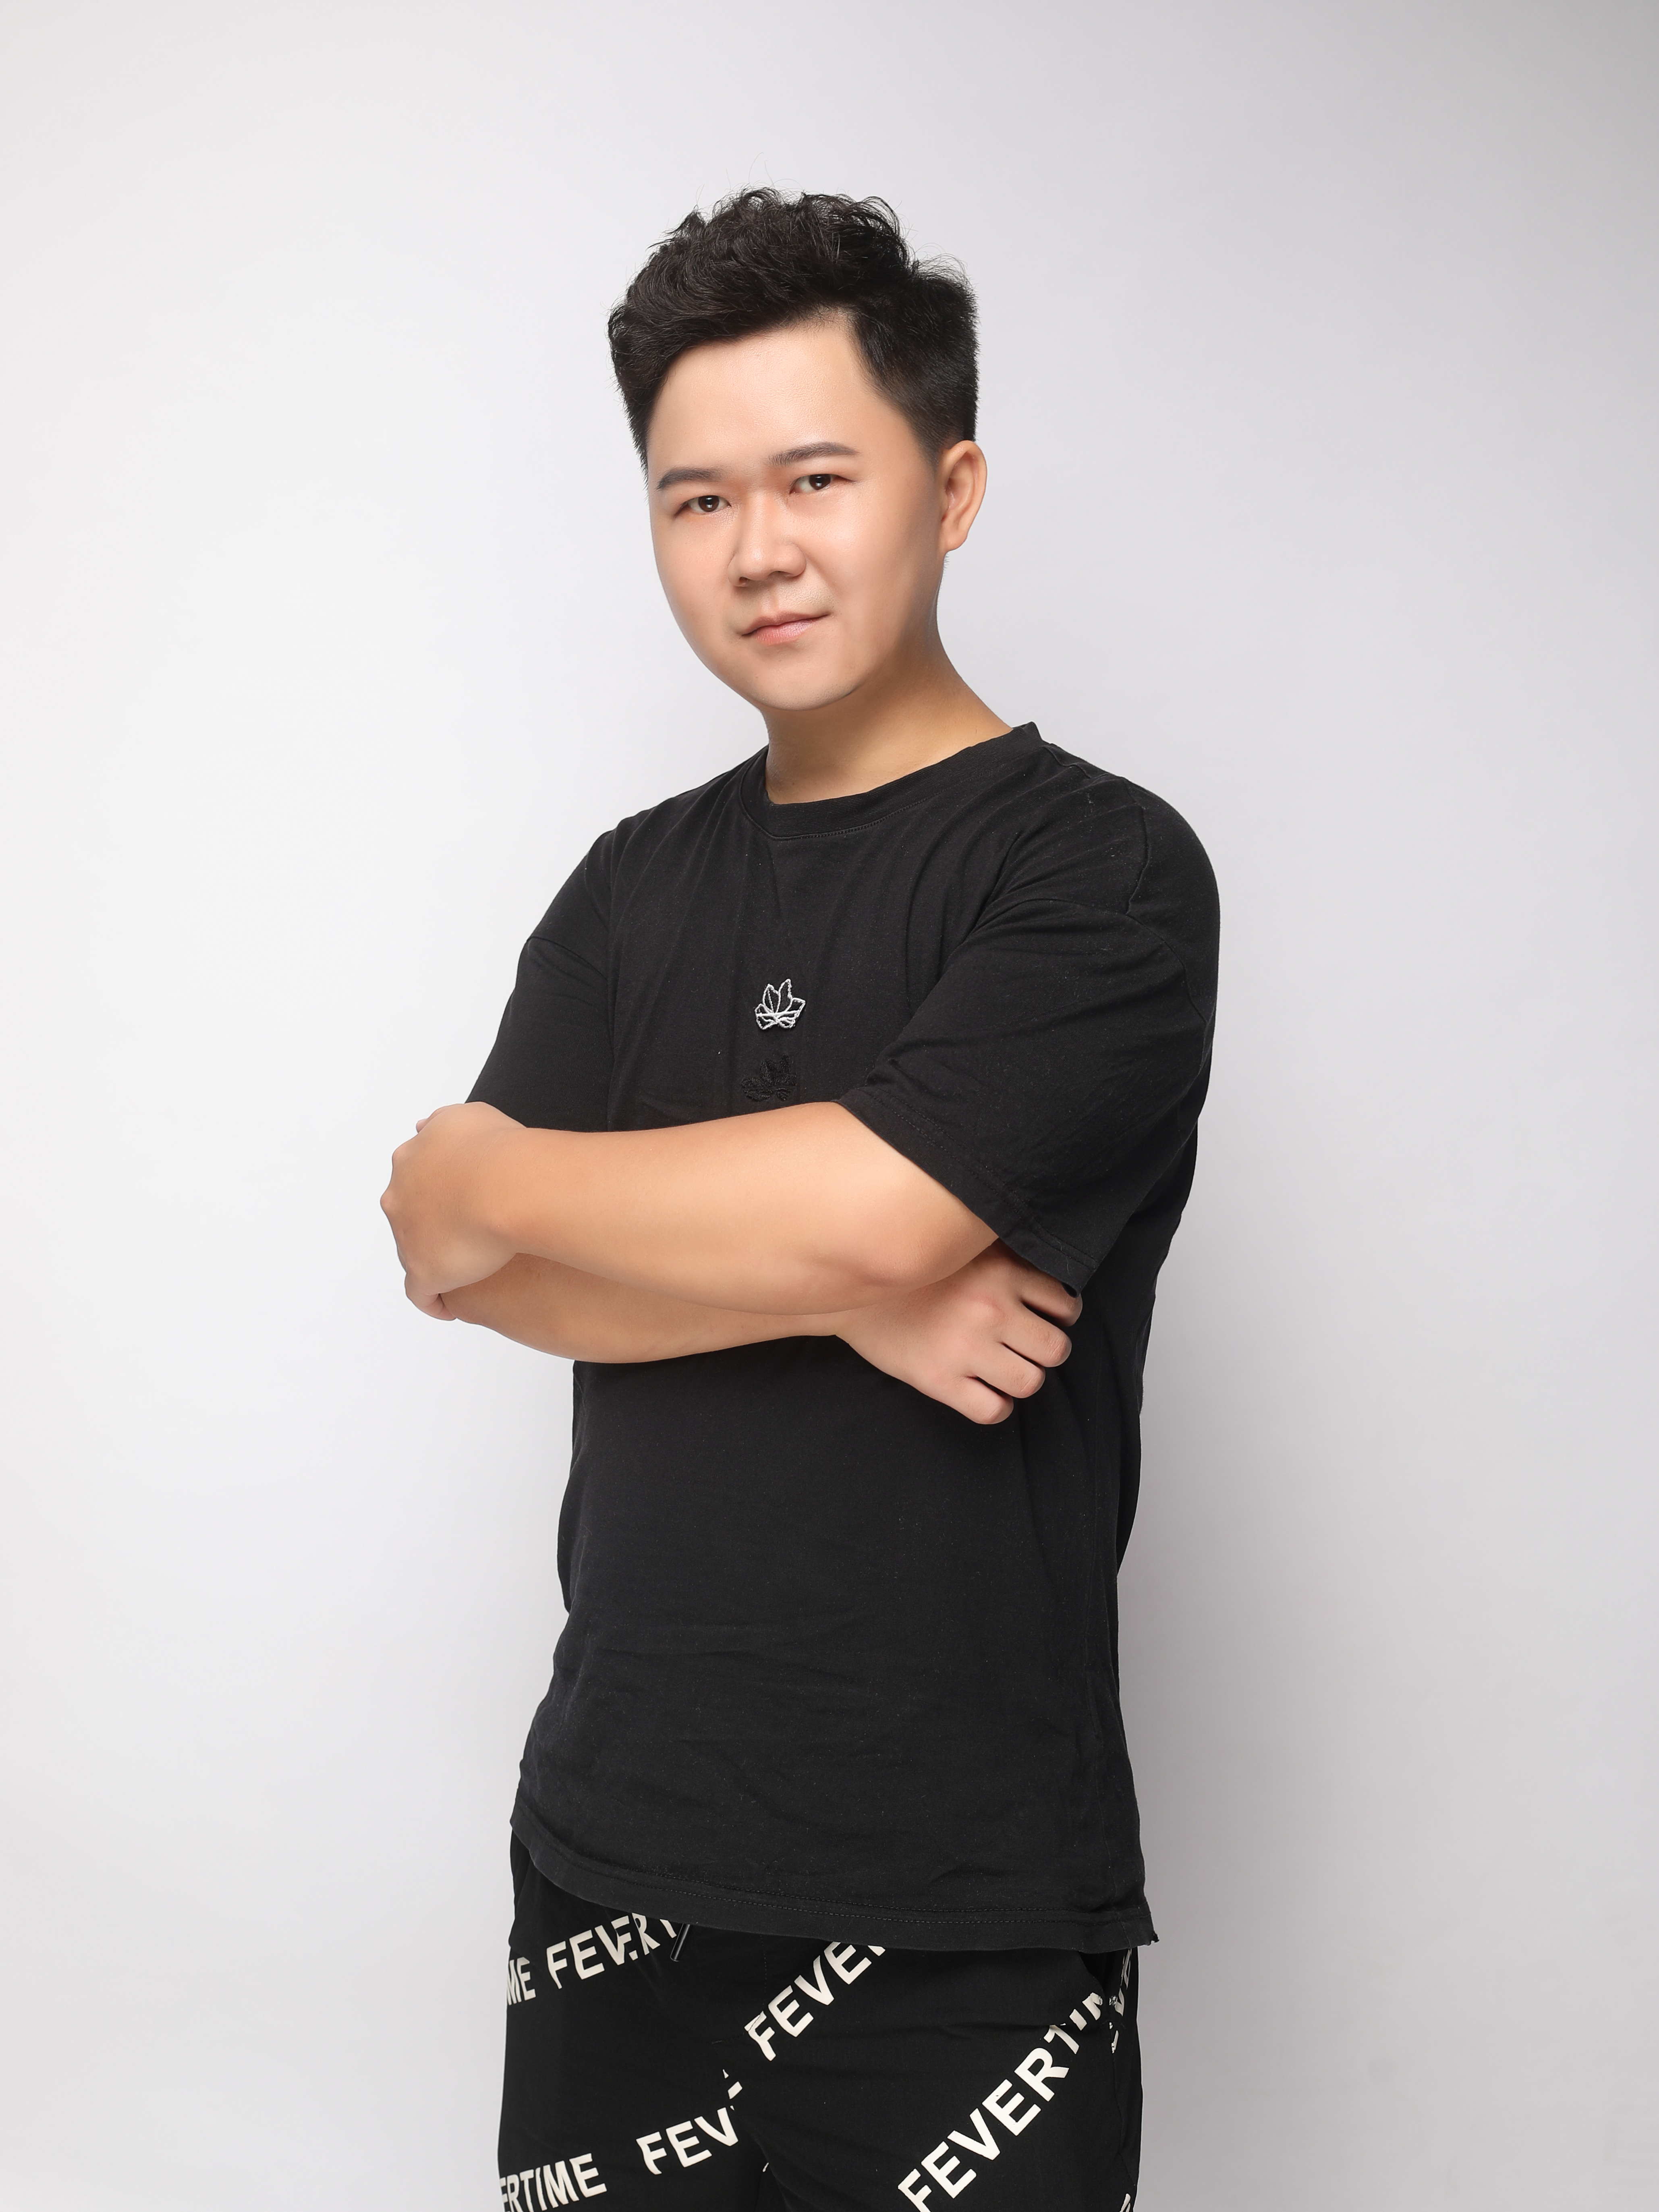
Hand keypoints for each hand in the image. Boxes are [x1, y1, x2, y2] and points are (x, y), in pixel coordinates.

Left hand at [380, 1101, 524, 1314]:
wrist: (506, 1186)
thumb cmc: (497, 1149)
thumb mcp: (468, 1116)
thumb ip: (442, 1123)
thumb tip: (423, 1127)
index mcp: (411, 1161)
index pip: (416, 1179)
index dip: (438, 1190)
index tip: (460, 1198)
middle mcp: (400, 1196)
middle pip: (409, 1215)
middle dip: (431, 1222)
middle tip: (468, 1230)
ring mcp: (407, 1236)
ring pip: (414, 1252)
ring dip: (436, 1258)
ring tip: (466, 1269)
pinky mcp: (423, 1272)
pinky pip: (422, 1294)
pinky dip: (434, 1300)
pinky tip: (450, 1306)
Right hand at [830, 1243, 1080, 1423]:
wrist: (851, 1293)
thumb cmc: (914, 1271)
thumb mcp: (963, 1249)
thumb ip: (1005, 1257)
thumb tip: (1049, 1276)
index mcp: (1000, 1272)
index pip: (1065, 1305)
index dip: (1061, 1315)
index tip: (1046, 1318)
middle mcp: (989, 1310)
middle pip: (1056, 1349)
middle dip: (1046, 1351)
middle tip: (1026, 1346)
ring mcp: (965, 1348)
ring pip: (1030, 1382)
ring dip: (1023, 1379)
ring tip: (1005, 1368)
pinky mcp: (939, 1380)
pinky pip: (993, 1410)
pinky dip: (996, 1406)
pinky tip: (984, 1392)